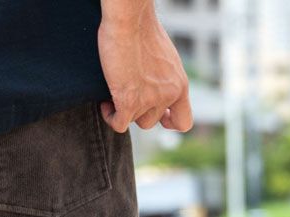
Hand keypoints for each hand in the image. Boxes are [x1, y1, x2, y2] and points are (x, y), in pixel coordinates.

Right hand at [98, 4, 193, 133]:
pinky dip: (110, 117)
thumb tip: (152, 88)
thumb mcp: (164, 58)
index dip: (170, 122)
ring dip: (123, 111)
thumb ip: (164, 78)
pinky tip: (106, 102)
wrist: (129, 19)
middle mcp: (168, 94)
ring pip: (134, 121)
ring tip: (115, 91)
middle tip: (127, 93)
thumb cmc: (142, 30)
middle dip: (138, 111)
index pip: (183, 121)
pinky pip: (119, 125)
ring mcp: (149, 100)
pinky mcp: (130, 101)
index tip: (160, 117)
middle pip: (151, 122)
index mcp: (180, 84)